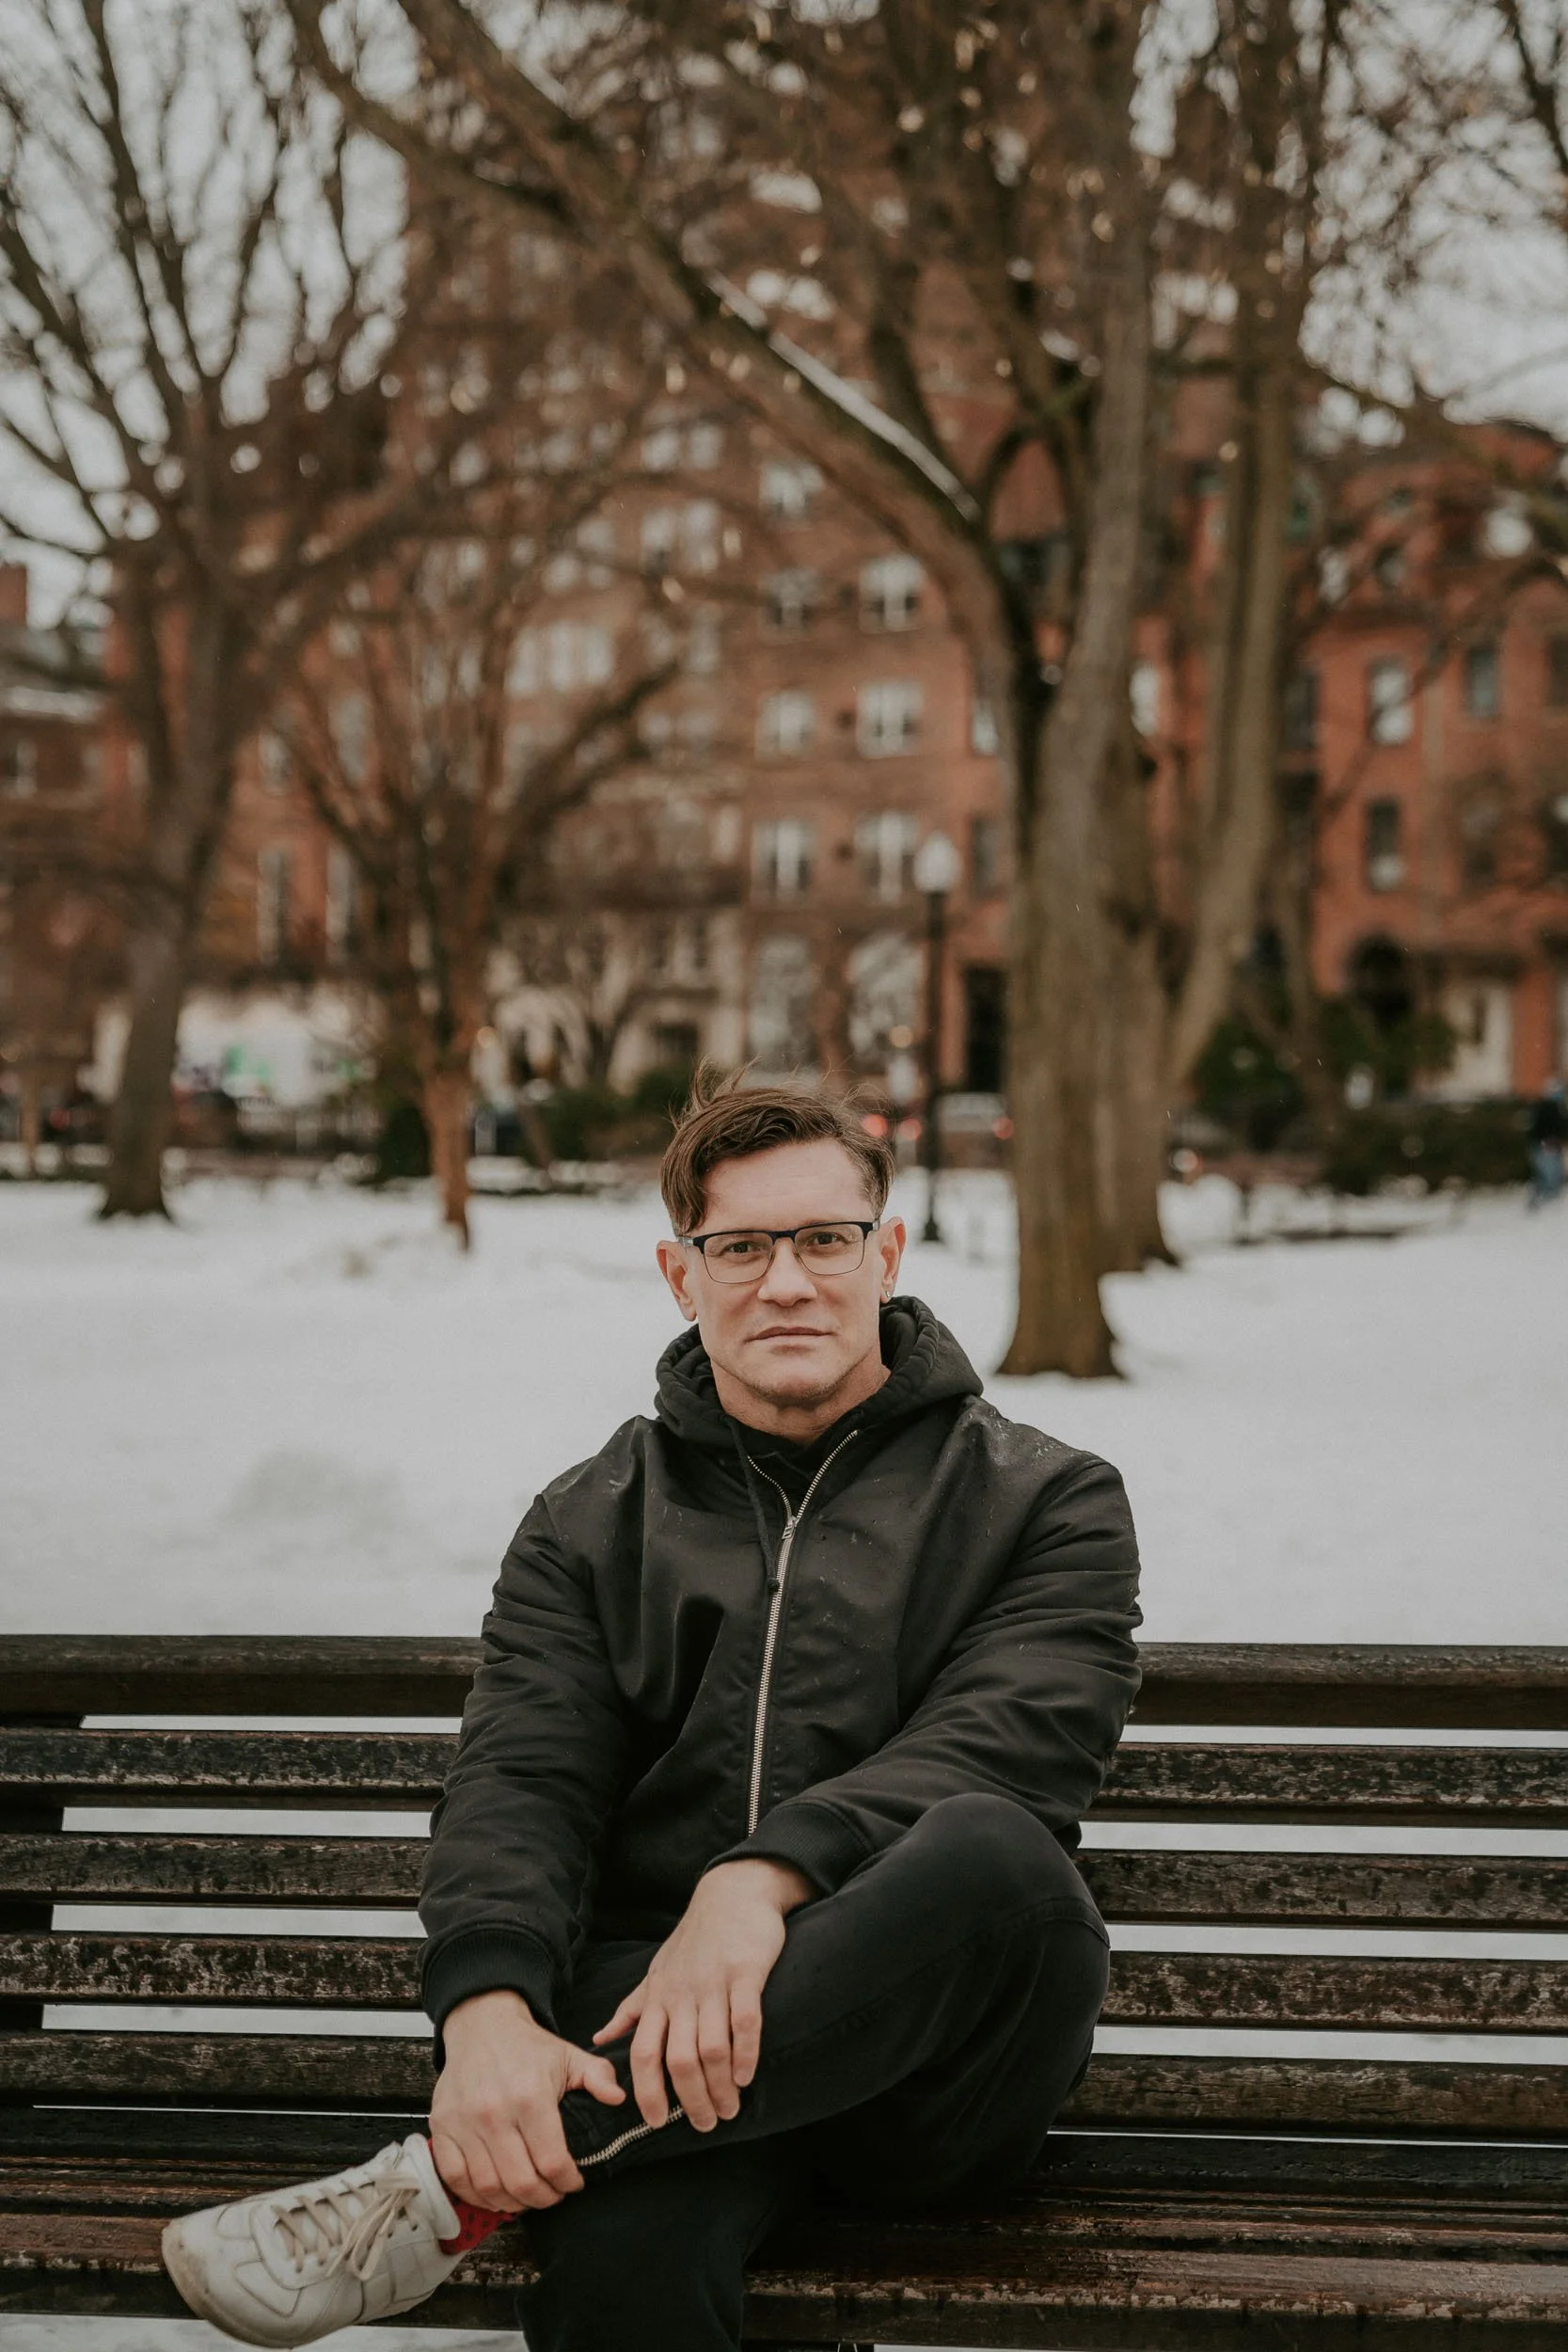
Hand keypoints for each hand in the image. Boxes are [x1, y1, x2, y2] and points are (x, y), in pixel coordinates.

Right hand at [430, 1988, 624, 2211]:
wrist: (482, 2026)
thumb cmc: (528, 2047)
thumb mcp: (569, 2056)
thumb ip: (598, 2076)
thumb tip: (619, 2099)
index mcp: (530, 2095)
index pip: (551, 2160)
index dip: (567, 2182)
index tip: (574, 2183)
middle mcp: (493, 2111)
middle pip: (521, 2181)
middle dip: (544, 2198)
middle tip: (553, 2195)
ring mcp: (463, 2122)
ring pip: (488, 2186)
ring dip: (512, 2202)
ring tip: (528, 2198)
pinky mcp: (441, 2127)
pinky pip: (455, 2178)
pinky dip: (475, 2196)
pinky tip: (495, 2195)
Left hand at [592, 1858, 810, 2133]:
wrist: (733, 1892)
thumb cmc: (695, 1940)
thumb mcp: (656, 1972)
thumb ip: (632, 2009)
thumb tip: (600, 2039)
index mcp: (658, 1997)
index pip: (643, 2053)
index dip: (647, 2092)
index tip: (657, 2123)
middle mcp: (682, 1994)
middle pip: (679, 2060)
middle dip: (691, 2100)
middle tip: (706, 2124)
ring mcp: (714, 1983)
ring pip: (711, 2048)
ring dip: (720, 2086)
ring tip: (730, 2108)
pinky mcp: (746, 1972)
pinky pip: (745, 2021)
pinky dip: (746, 2053)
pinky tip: (747, 2076)